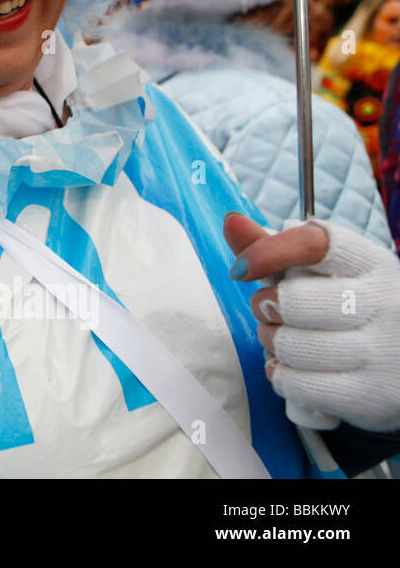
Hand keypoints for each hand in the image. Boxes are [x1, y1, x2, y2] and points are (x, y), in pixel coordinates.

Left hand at [225, 213, 399, 431]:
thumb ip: (277, 249)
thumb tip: (232, 221)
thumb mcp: (328, 273)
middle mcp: (385, 303)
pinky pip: (298, 384)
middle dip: (264, 306)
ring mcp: (383, 352)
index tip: (241, 268)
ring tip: (282, 338)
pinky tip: (291, 367)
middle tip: (268, 310)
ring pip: (291, 346)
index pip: (315, 244)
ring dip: (271, 342)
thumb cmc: (354, 308)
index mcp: (372, 264)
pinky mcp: (372, 395)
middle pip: (293, 301)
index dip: (268, 252)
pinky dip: (281, 375)